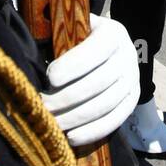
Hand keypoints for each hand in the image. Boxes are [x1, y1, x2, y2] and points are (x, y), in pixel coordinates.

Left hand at [42, 15, 139, 147]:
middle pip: (98, 82)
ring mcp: (133, 80)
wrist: (108, 48)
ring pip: (105, 105)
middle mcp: (128, 56)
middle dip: (67, 98)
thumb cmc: (80, 37)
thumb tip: (32, 47)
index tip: (49, 78)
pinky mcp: (132, 101)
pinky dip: (92, 131)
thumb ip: (57, 34)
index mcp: (113, 33)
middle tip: (42, 106)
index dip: (72, 66)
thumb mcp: (73, 27)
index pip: (94, 51)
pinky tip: (71, 137)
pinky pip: (114, 120)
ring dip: (75, 118)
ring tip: (52, 124)